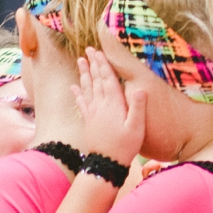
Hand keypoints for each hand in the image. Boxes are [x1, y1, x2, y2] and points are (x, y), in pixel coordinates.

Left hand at [75, 48, 144, 163]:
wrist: (106, 162)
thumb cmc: (125, 146)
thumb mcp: (136, 127)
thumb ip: (137, 107)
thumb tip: (139, 88)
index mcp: (114, 104)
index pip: (108, 80)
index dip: (104, 65)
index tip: (99, 52)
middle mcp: (101, 105)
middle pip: (96, 80)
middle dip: (93, 64)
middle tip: (88, 50)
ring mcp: (93, 112)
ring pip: (87, 88)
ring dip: (84, 74)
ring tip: (80, 61)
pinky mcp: (89, 120)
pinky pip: (82, 103)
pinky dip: (78, 93)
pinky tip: (74, 86)